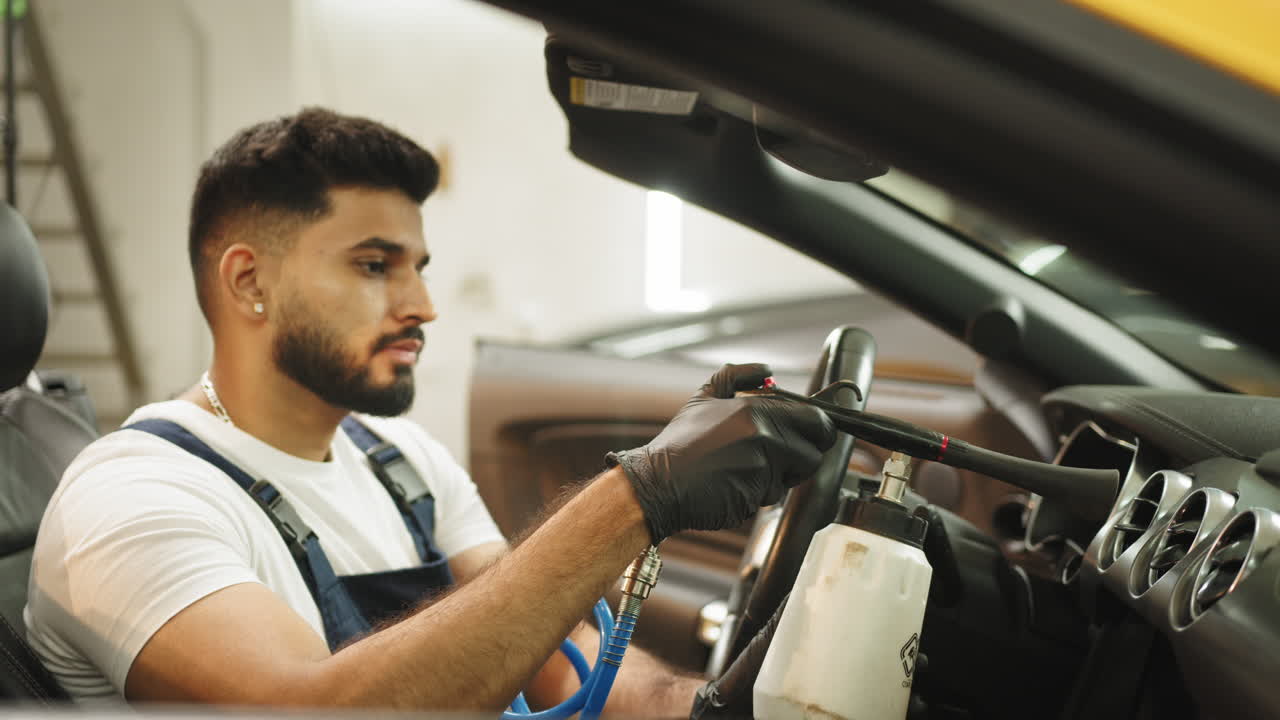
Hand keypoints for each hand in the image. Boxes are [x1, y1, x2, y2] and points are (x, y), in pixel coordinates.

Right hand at [607, 363, 835, 543]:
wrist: (657, 483)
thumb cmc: (680, 444)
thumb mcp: (704, 398)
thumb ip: (736, 377)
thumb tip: (768, 369)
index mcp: (756, 408)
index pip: (816, 417)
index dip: (819, 427)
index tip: (811, 434)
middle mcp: (764, 433)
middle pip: (817, 445)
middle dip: (807, 452)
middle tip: (785, 456)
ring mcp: (763, 465)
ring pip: (798, 473)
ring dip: (782, 476)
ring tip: (749, 470)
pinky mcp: (756, 493)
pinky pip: (775, 494)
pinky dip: (760, 494)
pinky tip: (735, 486)